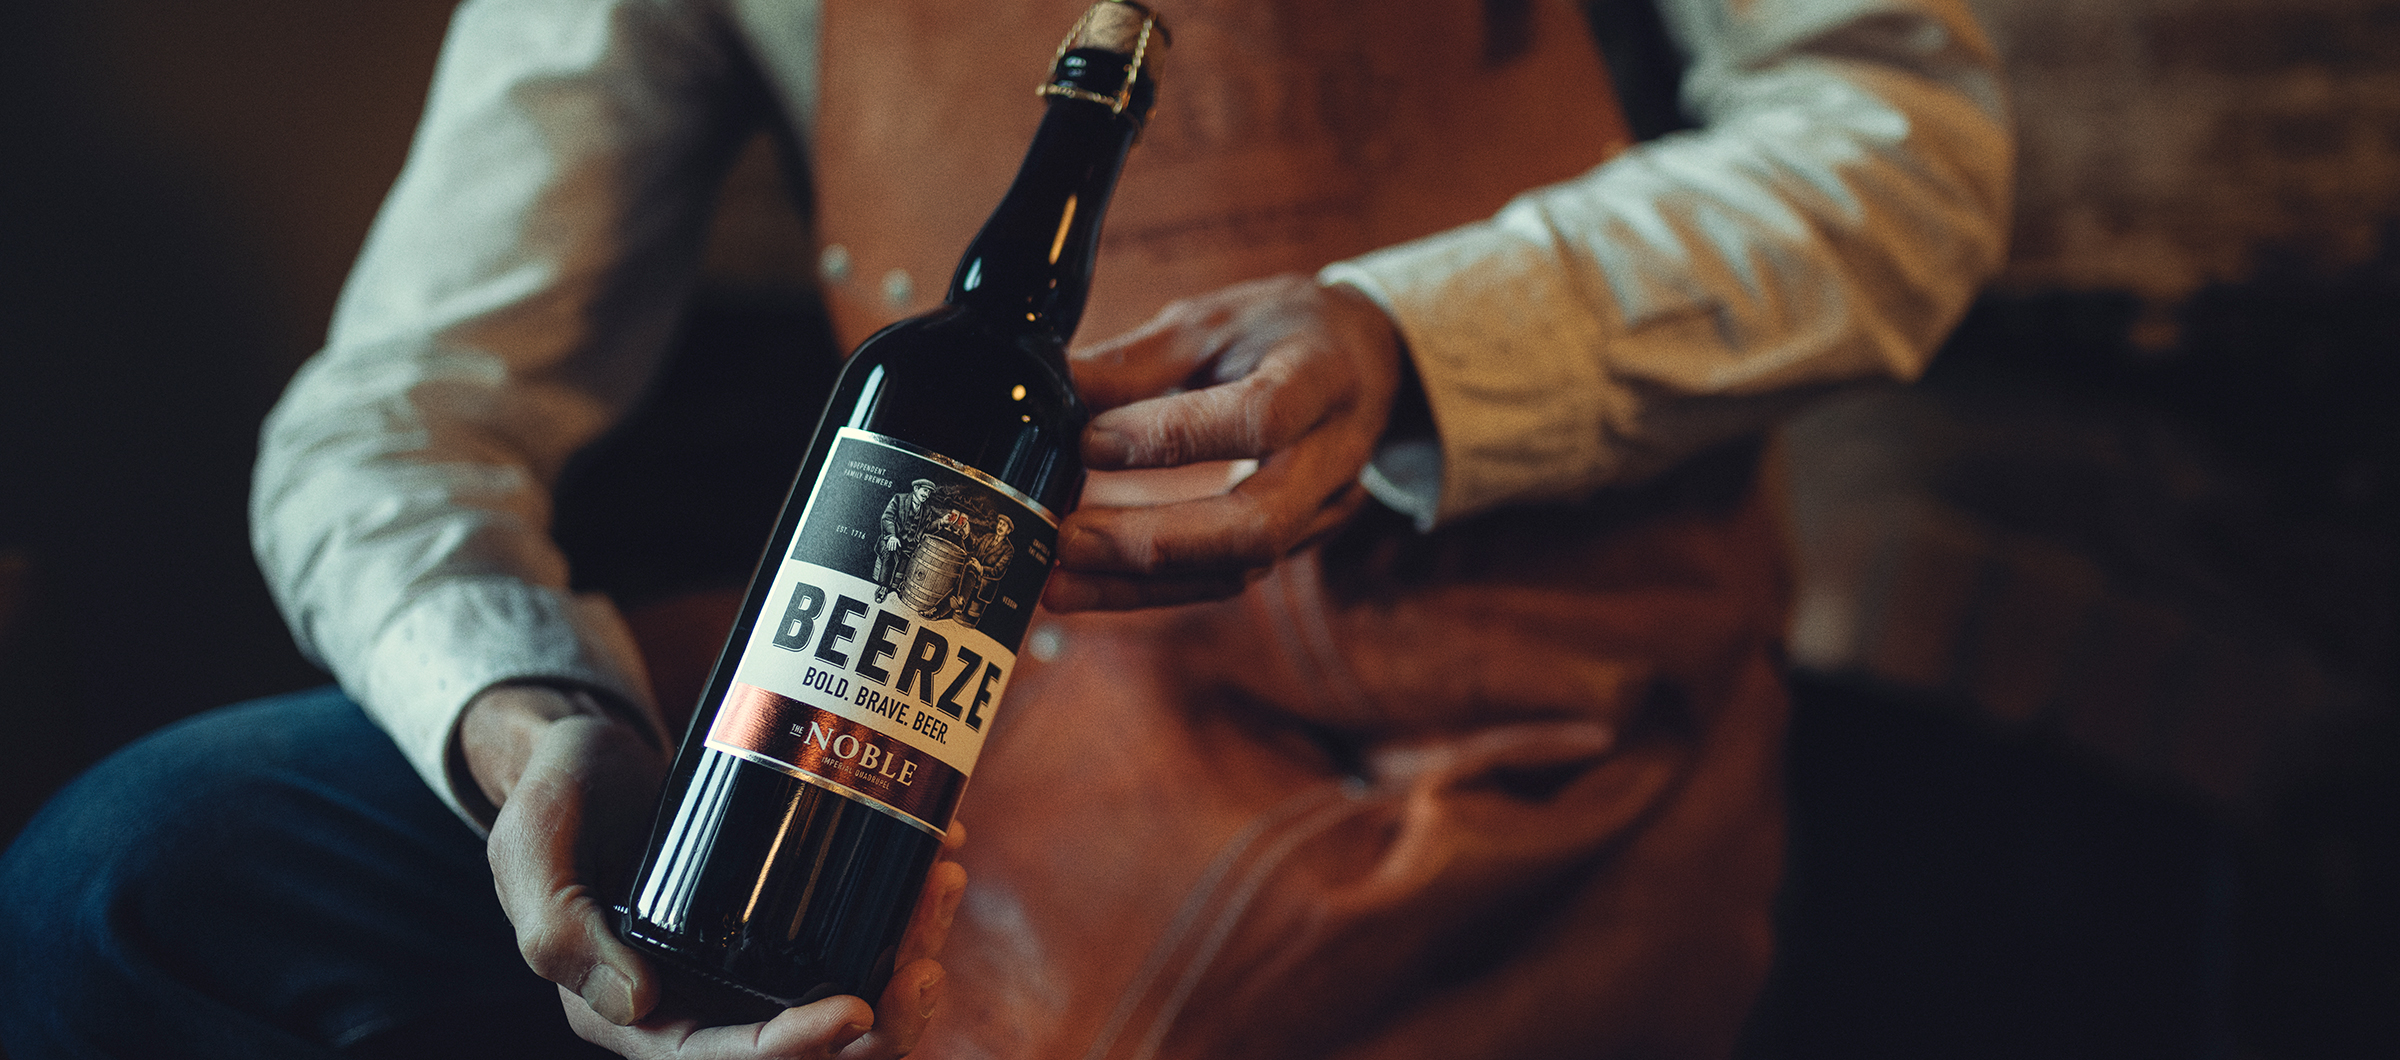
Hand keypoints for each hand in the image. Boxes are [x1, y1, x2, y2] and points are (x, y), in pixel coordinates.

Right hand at [465, 684, 966, 1058]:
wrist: (582, 750)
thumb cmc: (548, 802)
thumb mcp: (528, 853)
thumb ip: (556, 928)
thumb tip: (636, 1002)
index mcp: (639, 1014)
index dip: (797, 1048)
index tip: (860, 1007)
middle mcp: (706, 999)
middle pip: (816, 1045)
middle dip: (889, 1016)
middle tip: (928, 954)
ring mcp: (754, 957)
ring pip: (857, 986)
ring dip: (913, 949)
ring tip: (943, 876)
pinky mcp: (787, 911)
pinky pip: (863, 928)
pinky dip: (908, 899)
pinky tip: (943, 844)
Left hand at [1047, 274, 1403, 610]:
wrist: (1367, 361)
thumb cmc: (1285, 332)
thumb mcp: (1216, 320)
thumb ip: (1138, 361)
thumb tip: (1051, 389)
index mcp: (1320, 377)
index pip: (1258, 419)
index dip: (1174, 438)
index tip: (1090, 442)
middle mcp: (1333, 455)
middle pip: (1258, 524)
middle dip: (1156, 542)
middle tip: (1068, 539)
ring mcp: (1323, 509)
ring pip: (1239, 567)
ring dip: (1142, 583)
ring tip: (1059, 581)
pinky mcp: (1298, 541)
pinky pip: (1228, 577)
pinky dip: (1155, 588)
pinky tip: (1090, 587)